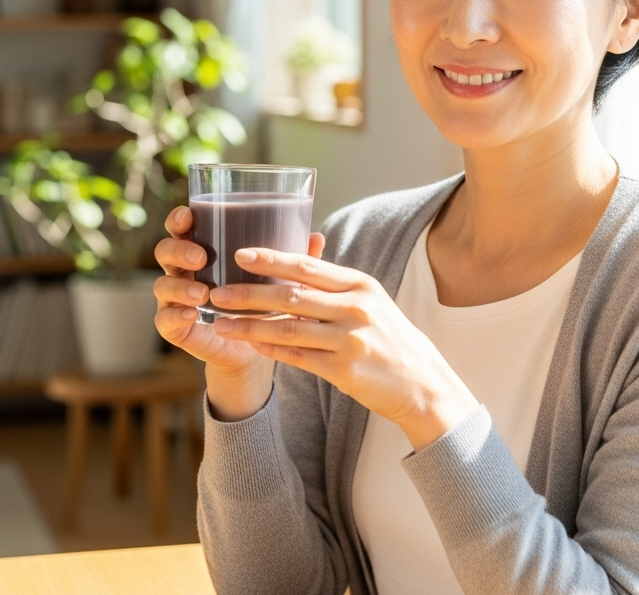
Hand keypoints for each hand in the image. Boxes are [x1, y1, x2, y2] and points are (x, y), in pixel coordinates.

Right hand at [152, 206, 325, 421]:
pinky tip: (193, 313)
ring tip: (202, 292)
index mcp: (203, 249)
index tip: (188, 215)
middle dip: (179, 249)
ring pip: (163, 284)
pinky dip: (176, 314)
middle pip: (166, 250)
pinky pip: (164, 319)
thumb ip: (291, 258)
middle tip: (201, 255)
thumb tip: (317, 236)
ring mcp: (176, 299)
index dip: (179, 219)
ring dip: (180, 285)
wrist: (255, 348)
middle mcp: (184, 270)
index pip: (183, 227)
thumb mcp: (277, 278)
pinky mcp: (175, 327)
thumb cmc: (264, 301)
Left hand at [207, 248, 479, 449]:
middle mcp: (355, 308)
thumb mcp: (369, 301)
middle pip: (291, 296)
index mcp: (359, 285)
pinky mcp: (343, 370)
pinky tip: (250, 344)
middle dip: (249, 293)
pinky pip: (297, 357)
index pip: (307, 267)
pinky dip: (271, 349)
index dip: (271, 260)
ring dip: (249, 325)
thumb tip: (291, 267)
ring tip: (221, 323)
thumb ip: (334, 285)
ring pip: (287, 328)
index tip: (240, 255)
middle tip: (218, 290)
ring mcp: (349, 340)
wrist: (421, 382)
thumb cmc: (388, 337)